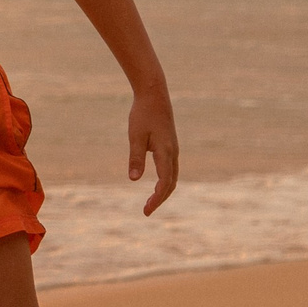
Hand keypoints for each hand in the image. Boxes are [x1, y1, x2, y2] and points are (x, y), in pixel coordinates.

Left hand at [129, 87, 178, 214]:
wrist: (154, 95)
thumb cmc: (143, 114)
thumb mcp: (135, 136)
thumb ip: (136, 158)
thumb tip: (134, 179)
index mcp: (166, 152)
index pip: (164, 182)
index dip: (156, 198)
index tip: (146, 210)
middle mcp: (173, 153)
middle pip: (171, 183)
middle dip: (160, 198)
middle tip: (146, 211)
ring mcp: (173, 149)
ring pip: (173, 176)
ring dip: (163, 191)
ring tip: (150, 202)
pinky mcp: (170, 146)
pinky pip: (171, 169)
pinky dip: (165, 181)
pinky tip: (156, 185)